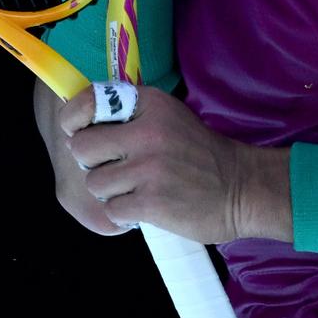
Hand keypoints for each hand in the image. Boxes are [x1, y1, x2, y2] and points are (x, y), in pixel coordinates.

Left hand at [56, 86, 288, 244]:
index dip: (74, 121)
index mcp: (150, 103)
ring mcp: (149, 168)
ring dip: (111, 192)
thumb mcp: (170, 118)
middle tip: (116, 168)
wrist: (243, 188)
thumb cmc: (200, 154)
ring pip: (94, 183)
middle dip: (93, 163)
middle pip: (82, 148)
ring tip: (138, 189)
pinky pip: (111, 210)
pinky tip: (146, 206)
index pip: (87, 103)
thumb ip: (130, 116)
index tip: (81, 133)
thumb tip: (78, 126)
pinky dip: (125, 213)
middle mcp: (148, 131)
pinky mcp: (151, 201)